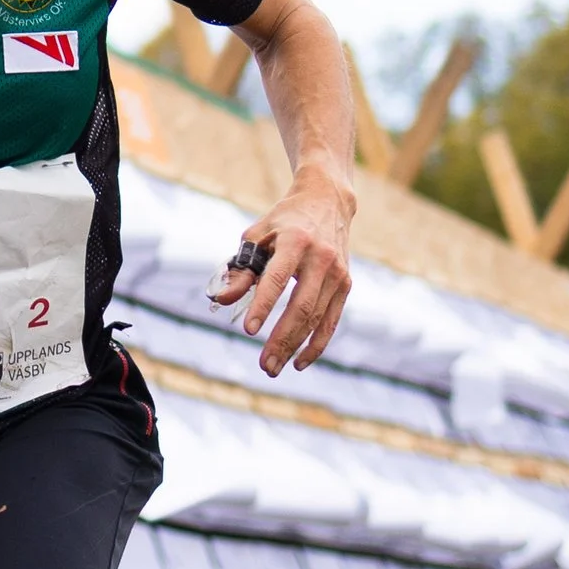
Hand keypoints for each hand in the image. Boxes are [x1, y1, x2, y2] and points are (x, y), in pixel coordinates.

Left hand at [210, 158, 353, 375]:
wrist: (327, 202)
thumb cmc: (283, 222)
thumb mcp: (256, 236)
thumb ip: (240, 268)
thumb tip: (222, 298)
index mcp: (295, 242)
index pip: (277, 279)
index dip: (263, 305)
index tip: (249, 330)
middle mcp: (321, 258)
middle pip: (301, 307)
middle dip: (281, 339)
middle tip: (263, 365)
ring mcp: (337, 273)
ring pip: (316, 318)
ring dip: (295, 347)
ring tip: (273, 367)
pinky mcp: (346, 284)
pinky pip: (331, 320)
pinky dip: (317, 344)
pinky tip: (299, 362)